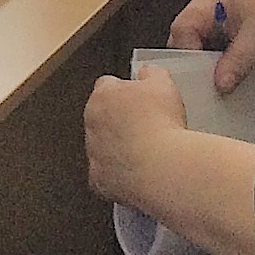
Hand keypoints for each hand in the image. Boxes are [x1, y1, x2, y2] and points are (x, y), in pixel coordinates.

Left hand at [82, 68, 189, 206]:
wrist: (162, 167)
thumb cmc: (161, 125)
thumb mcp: (163, 83)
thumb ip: (151, 73)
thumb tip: (147, 73)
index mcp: (103, 97)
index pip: (107, 86)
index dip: (124, 91)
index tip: (138, 98)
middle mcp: (92, 124)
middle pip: (102, 118)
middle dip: (120, 121)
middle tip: (146, 127)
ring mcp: (93, 154)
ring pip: (103, 148)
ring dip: (119, 149)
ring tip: (147, 153)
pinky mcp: (100, 181)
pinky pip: (108, 177)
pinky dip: (121, 176)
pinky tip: (141, 174)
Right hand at [168, 0, 254, 93]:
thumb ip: (239, 60)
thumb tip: (220, 85)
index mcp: (208, 1)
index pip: (183, 28)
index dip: (187, 53)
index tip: (201, 76)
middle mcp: (203, 12)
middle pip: (183, 41)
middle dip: (192, 64)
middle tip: (205, 86)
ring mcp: (210, 26)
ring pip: (194, 52)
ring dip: (204, 69)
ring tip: (216, 88)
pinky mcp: (219, 39)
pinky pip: (207, 57)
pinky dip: (214, 70)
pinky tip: (225, 83)